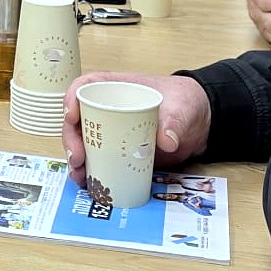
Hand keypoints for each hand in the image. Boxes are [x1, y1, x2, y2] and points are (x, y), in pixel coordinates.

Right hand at [62, 71, 210, 186]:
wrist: (198, 124)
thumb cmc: (183, 103)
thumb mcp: (180, 108)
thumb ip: (174, 122)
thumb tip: (167, 142)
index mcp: (116, 89)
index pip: (85, 87)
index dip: (72, 99)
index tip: (71, 116)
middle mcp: (107, 109)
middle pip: (78, 120)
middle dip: (71, 139)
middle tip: (78, 158)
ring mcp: (111, 131)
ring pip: (83, 142)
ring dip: (77, 159)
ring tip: (80, 176)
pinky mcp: (118, 151)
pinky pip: (98, 159)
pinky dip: (91, 172)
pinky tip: (89, 183)